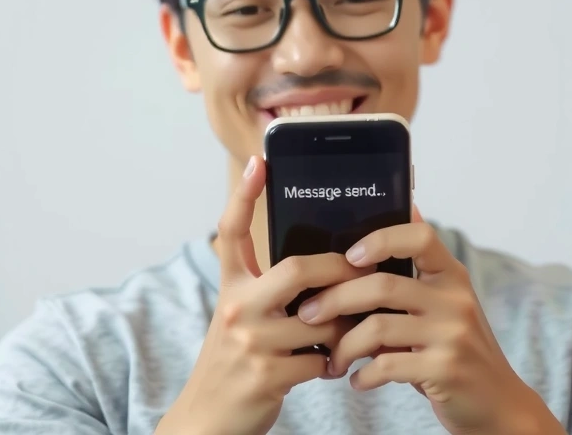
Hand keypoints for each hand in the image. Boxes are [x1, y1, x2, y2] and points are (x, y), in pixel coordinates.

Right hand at [157, 156, 368, 434]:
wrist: (208, 422)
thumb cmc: (237, 364)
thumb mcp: (241, 319)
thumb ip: (269, 291)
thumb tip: (320, 267)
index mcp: (230, 288)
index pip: (231, 232)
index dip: (245, 195)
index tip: (261, 162)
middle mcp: (235, 308)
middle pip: (297, 268)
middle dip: (339, 269)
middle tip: (362, 272)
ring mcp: (250, 341)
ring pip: (321, 318)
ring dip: (343, 326)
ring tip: (349, 329)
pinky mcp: (266, 375)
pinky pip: (320, 359)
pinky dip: (332, 362)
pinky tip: (328, 366)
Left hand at [296, 207, 564, 434]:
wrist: (498, 403)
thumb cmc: (456, 349)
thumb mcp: (444, 305)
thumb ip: (414, 277)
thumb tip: (372, 236)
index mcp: (451, 276)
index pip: (420, 237)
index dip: (381, 239)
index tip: (350, 255)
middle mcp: (455, 300)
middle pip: (382, 285)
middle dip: (335, 299)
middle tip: (308, 314)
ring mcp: (452, 335)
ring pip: (377, 328)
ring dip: (344, 345)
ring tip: (333, 359)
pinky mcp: (445, 370)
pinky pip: (387, 366)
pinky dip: (363, 375)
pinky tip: (357, 380)